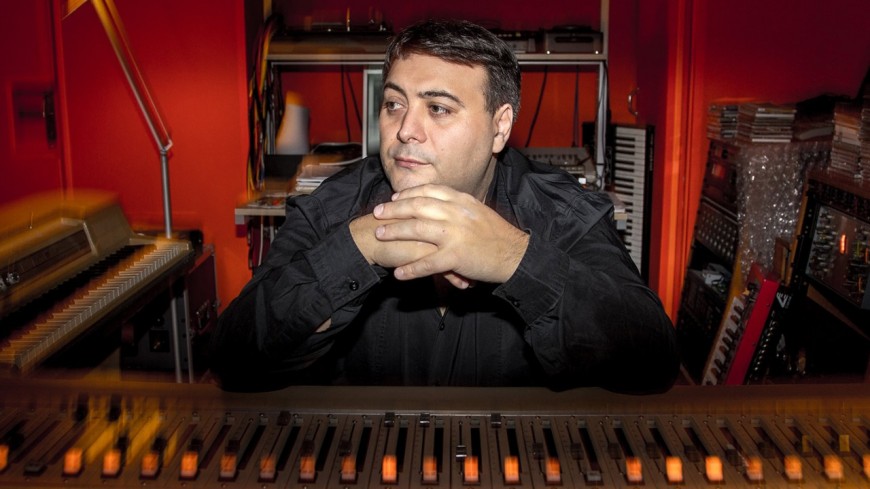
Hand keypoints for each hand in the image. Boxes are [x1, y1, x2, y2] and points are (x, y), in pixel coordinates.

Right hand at [349, 208, 471, 288]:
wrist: (366, 236)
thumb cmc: (388, 226)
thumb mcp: (414, 219)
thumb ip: (430, 218)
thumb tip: (447, 221)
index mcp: (436, 209)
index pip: (462, 222)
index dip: (473, 234)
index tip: (483, 245)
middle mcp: (436, 222)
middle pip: (464, 237)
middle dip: (475, 253)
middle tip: (484, 262)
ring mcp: (431, 238)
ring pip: (458, 254)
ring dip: (468, 268)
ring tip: (475, 278)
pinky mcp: (423, 254)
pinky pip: (445, 268)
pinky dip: (455, 278)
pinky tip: (463, 285)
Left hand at [372, 184, 528, 283]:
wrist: (515, 254)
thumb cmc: (497, 235)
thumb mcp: (478, 211)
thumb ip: (458, 205)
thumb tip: (439, 202)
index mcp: (462, 200)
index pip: (429, 191)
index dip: (408, 194)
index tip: (394, 198)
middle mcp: (456, 213)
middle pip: (417, 206)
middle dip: (394, 209)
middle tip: (377, 213)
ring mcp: (455, 234)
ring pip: (417, 229)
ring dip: (395, 232)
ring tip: (379, 236)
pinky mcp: (456, 256)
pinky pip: (427, 262)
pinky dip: (411, 268)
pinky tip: (398, 273)